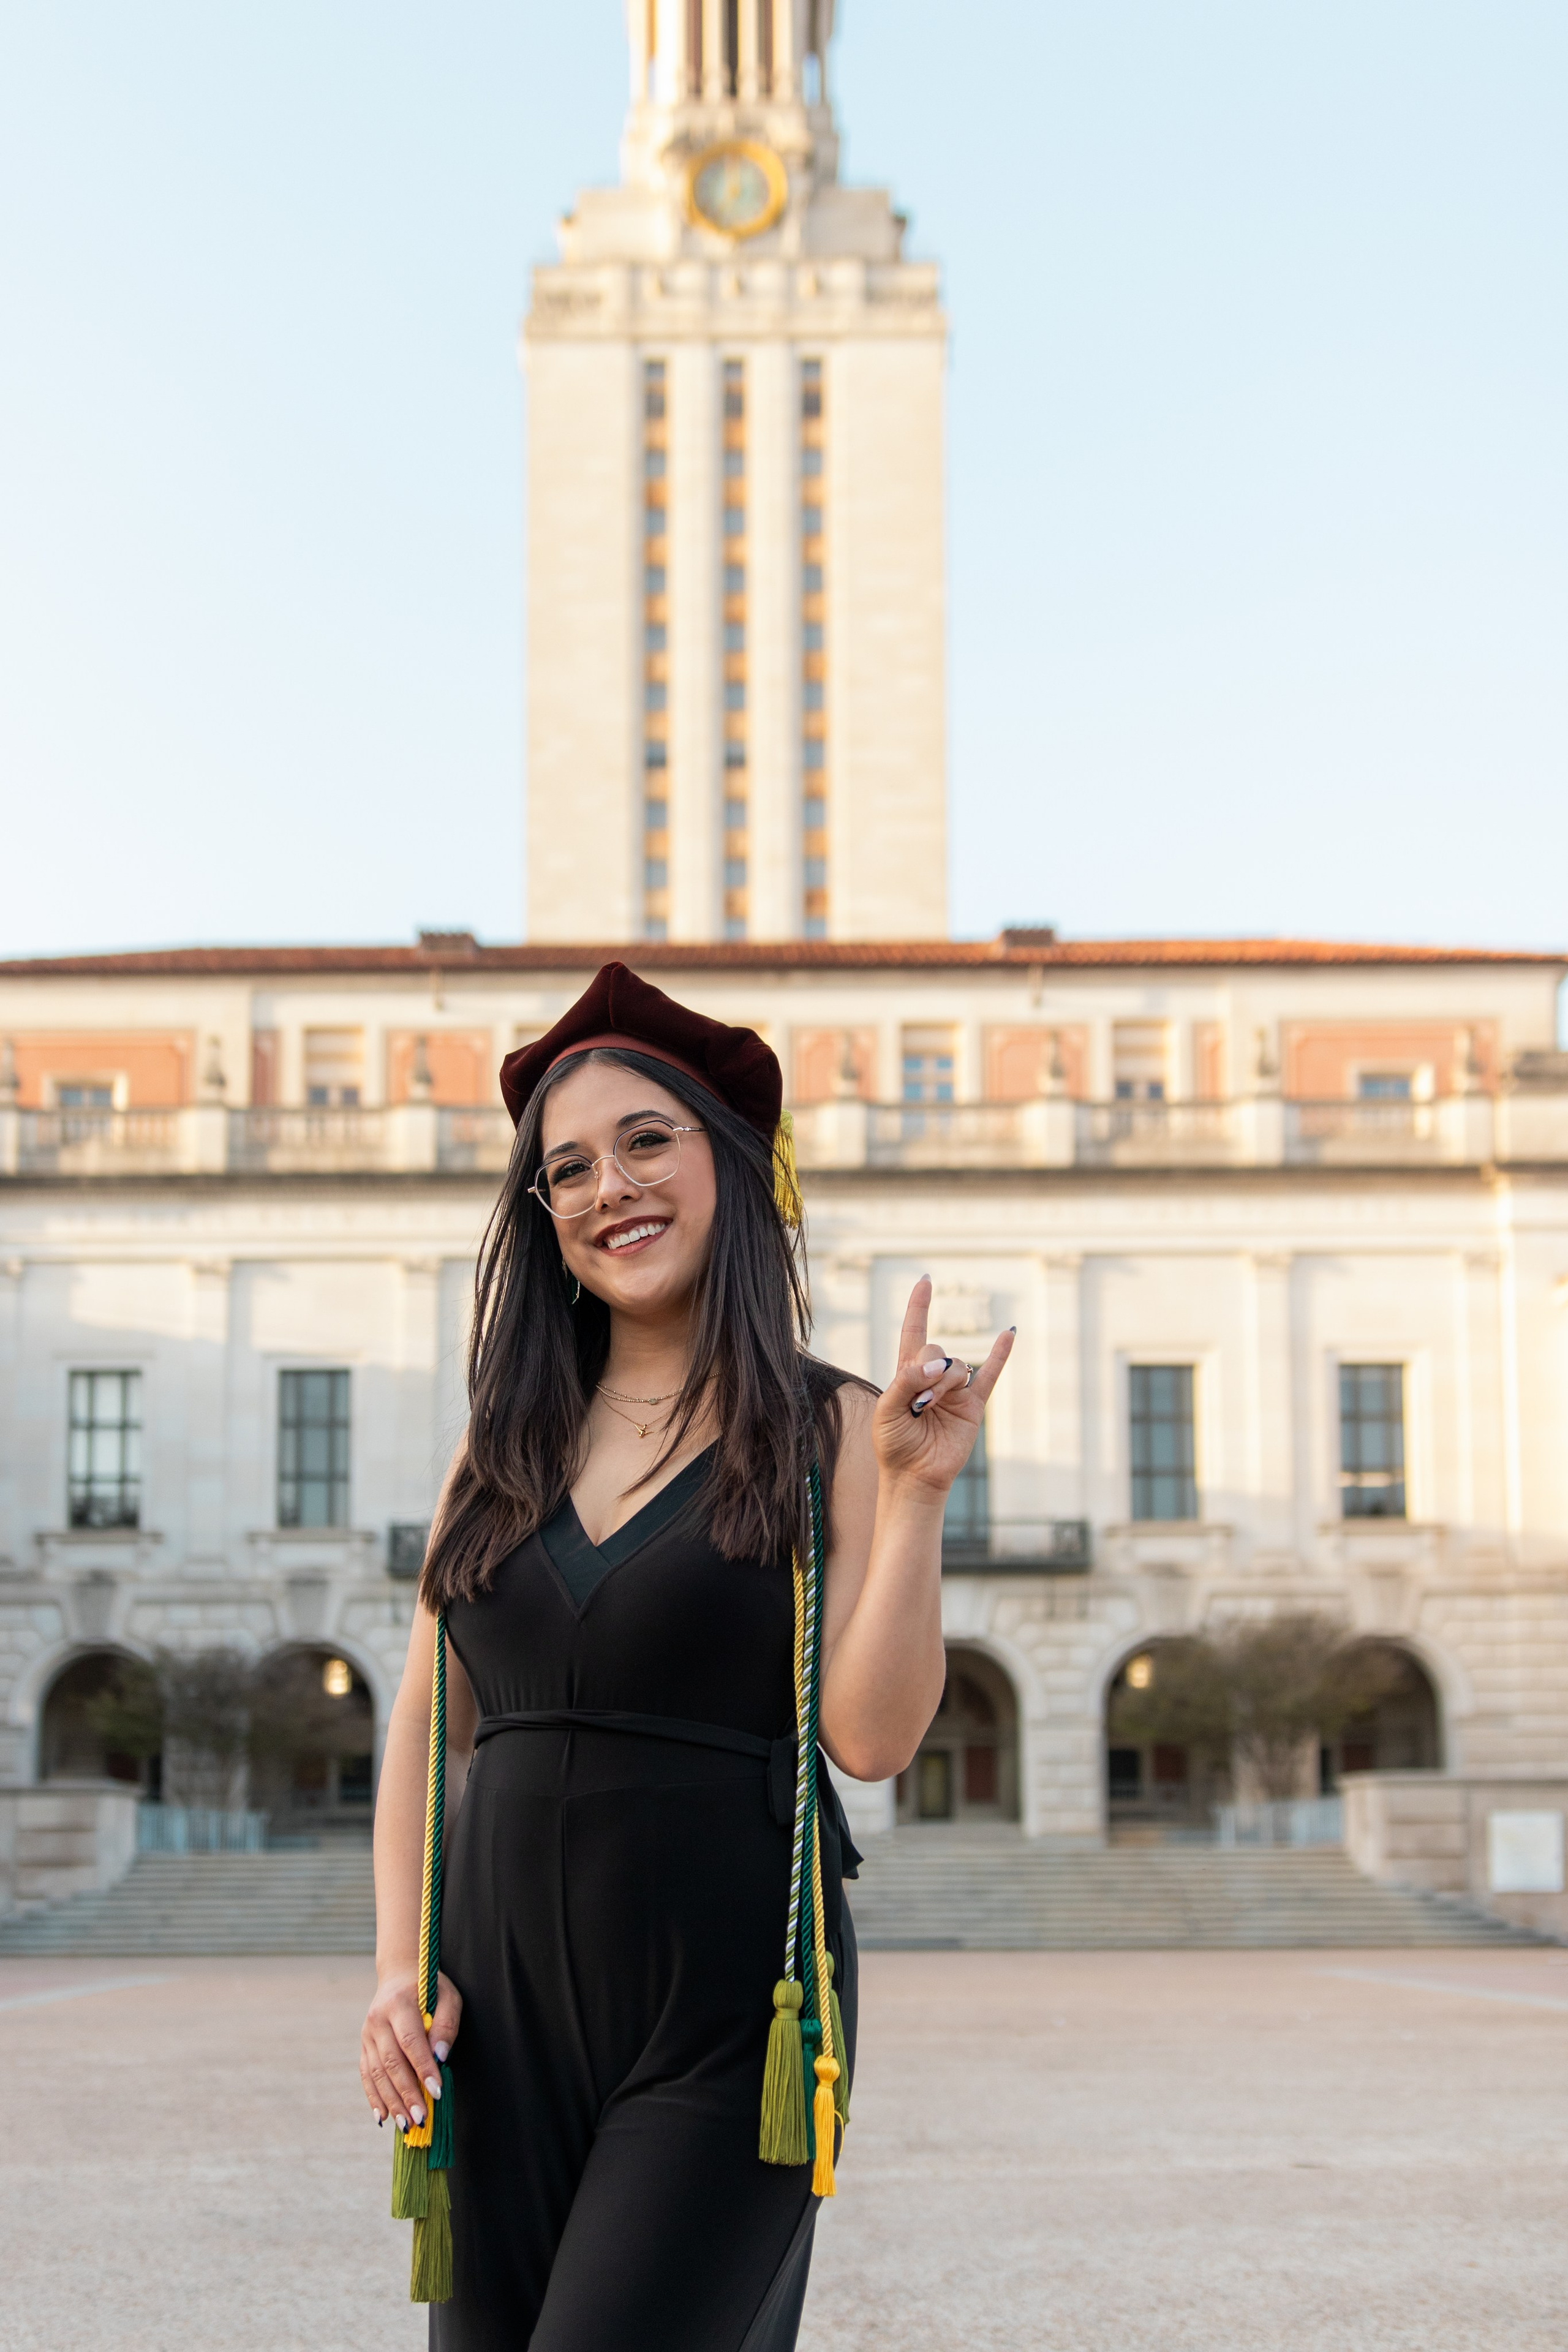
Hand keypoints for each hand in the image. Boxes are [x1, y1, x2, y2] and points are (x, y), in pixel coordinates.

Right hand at [360, 1966, 462, 2127]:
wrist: (399, 1974)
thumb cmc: (429, 1987)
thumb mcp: (448, 1995)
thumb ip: (447, 2023)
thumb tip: (440, 2056)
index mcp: (399, 2003)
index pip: (411, 2041)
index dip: (423, 2068)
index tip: (436, 2092)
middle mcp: (378, 2020)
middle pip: (391, 2062)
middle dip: (406, 2093)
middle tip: (421, 2118)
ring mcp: (367, 2034)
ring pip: (377, 2073)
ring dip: (391, 2101)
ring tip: (406, 2125)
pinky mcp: (363, 2046)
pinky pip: (366, 2075)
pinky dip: (374, 2097)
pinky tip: (383, 2117)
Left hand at [872, 1277, 1013, 1496]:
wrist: (914, 1477)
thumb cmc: (894, 1444)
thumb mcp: (887, 1410)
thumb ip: (906, 1381)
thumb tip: (936, 1365)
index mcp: (907, 1374)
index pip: (914, 1333)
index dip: (918, 1307)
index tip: (926, 1281)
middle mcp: (932, 1378)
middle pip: (936, 1351)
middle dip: (927, 1370)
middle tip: (919, 1399)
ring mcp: (955, 1391)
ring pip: (958, 1366)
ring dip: (944, 1383)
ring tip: (931, 1407)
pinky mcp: (973, 1406)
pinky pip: (990, 1375)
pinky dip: (999, 1354)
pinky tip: (1009, 1333)